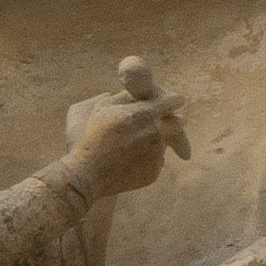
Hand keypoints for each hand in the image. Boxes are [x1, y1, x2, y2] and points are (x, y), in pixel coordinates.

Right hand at [66, 73, 188, 196]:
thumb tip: (142, 91)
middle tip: (169, 121)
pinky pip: (158, 160)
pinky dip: (149, 158)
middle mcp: (156, 133)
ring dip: (158, 140)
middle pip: (178, 122)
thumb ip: (126, 96)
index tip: (176, 100)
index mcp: (145, 113)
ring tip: (137, 144)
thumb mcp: (103, 108)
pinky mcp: (154, 172)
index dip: (174, 100)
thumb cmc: (92, 137)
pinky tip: (132, 160)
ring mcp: (156, 154)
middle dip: (175, 120)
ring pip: (165, 142)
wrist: (87, 174)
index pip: (172, 101)